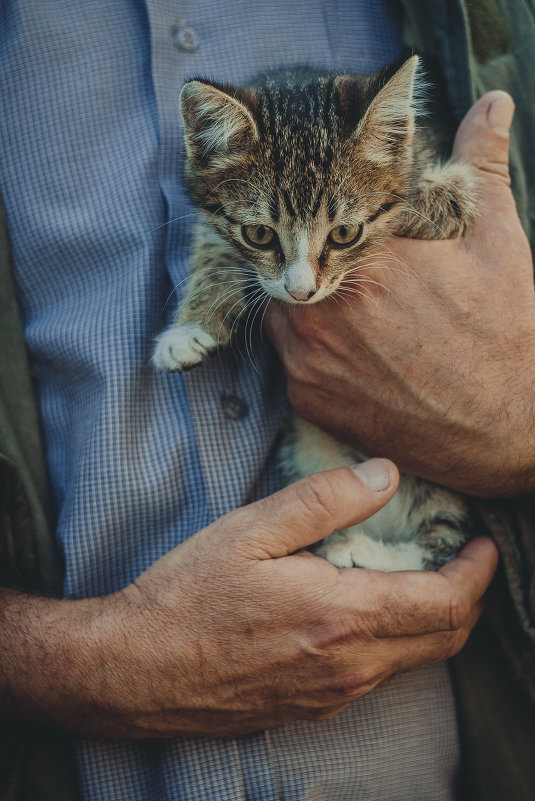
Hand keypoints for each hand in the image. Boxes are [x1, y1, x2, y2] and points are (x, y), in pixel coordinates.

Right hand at [0, 461, 497, 737]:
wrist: (137, 668)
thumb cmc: (187, 595)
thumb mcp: (251, 531)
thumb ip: (325, 500)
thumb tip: (386, 475)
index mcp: (341, 616)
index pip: (445, 602)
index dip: (476, 572)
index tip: (482, 543)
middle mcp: (349, 665)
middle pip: (443, 638)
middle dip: (467, 597)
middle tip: (463, 559)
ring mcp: (332, 692)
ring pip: (414, 660)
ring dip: (433, 620)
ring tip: (421, 578)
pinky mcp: (313, 706)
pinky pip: (377, 676)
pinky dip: (397, 642)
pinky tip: (368, 612)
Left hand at [266, 92, 534, 497]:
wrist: (503, 431)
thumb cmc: (504, 338)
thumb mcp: (497, 244)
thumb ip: (480, 168)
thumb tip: (492, 103)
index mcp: (369, 259)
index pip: (328, 216)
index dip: (344, 222)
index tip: (361, 233)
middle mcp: (326, 308)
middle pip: (300, 262)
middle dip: (321, 262)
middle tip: (364, 284)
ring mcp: (309, 357)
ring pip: (285, 310)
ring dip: (311, 307)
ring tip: (360, 319)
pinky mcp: (305, 398)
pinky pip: (289, 360)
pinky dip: (312, 353)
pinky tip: (356, 357)